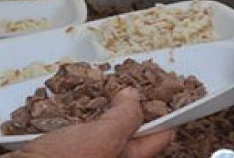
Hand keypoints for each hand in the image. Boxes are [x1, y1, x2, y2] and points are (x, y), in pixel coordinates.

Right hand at [3, 88, 172, 157]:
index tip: (164, 89)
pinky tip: (72, 102)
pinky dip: (79, 111)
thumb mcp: (102, 137)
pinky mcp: (68, 149)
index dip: (165, 110)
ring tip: (98, 89)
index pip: (160, 136)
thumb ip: (124, 117)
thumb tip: (133, 98)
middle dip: (129, 104)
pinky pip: (81, 126)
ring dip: (101, 105)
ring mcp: (90, 154)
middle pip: (132, 128)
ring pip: (105, 125)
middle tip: (127, 83)